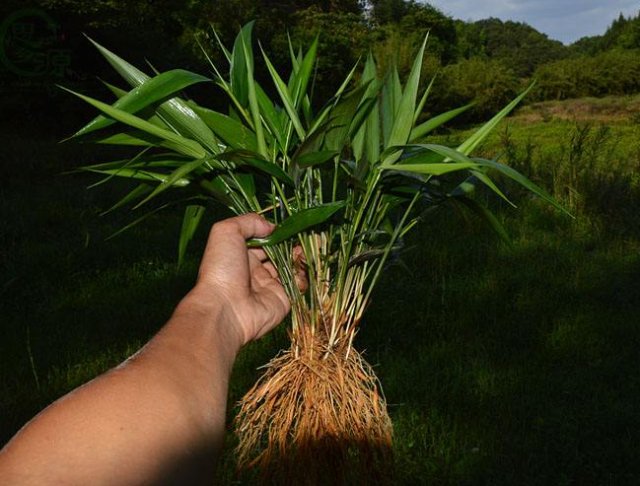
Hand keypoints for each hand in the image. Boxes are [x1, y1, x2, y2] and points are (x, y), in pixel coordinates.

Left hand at [192, 213, 304, 346]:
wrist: (226, 309)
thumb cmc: (221, 269)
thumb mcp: (226, 232)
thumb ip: (249, 222)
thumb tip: (271, 227)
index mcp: (241, 255)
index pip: (262, 240)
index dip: (275, 232)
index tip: (287, 226)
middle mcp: (255, 270)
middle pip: (279, 253)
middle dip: (290, 244)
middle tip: (300, 236)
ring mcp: (269, 286)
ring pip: (290, 268)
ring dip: (299, 258)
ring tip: (302, 250)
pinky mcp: (283, 299)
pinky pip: (297, 285)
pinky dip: (302, 275)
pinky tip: (300, 267)